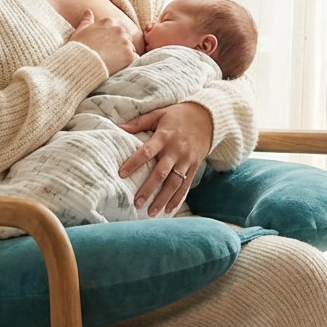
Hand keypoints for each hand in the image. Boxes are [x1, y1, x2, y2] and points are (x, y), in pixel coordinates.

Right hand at [71, 9, 137, 75]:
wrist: (79, 65)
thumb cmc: (78, 49)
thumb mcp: (79, 32)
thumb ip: (86, 21)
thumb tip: (88, 11)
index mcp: (109, 22)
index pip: (119, 30)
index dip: (114, 40)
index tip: (107, 47)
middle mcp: (120, 30)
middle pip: (127, 39)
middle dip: (121, 48)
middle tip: (109, 57)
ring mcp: (126, 43)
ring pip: (131, 50)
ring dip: (125, 57)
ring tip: (111, 63)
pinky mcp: (130, 56)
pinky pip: (135, 60)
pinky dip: (128, 65)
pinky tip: (117, 68)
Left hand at [118, 102, 213, 216]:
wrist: (208, 117)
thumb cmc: (179, 115)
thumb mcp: (159, 114)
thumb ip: (139, 122)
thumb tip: (118, 126)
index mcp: (164, 136)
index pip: (146, 152)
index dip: (134, 163)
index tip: (121, 174)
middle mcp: (176, 150)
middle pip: (160, 173)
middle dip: (148, 189)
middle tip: (136, 202)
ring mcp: (186, 160)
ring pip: (173, 183)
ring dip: (162, 199)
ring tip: (150, 212)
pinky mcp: (194, 166)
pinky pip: (185, 185)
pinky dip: (177, 198)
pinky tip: (168, 210)